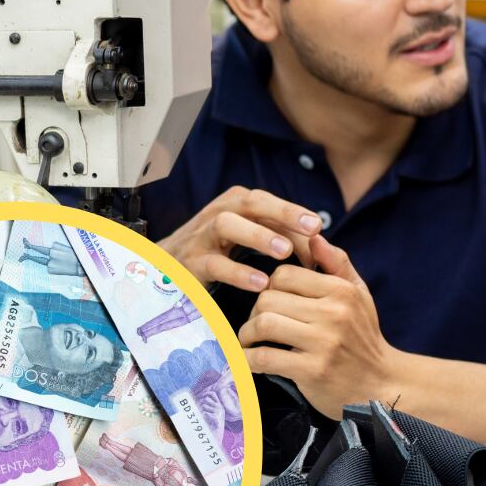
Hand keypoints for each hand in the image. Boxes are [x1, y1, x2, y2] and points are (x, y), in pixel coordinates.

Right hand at [159, 185, 320, 291]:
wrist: (163, 270)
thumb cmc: (218, 253)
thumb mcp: (248, 239)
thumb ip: (282, 237)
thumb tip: (322, 246)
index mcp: (236, 205)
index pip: (268, 202)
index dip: (294, 213)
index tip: (319, 226)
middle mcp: (218, 213)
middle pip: (251, 203)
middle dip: (283, 213)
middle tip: (311, 229)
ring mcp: (201, 236)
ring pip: (227, 225)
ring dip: (258, 235)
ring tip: (284, 252)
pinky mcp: (189, 263)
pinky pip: (214, 263)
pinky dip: (238, 273)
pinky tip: (261, 283)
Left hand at [239, 234, 398, 416]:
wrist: (382, 385)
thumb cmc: (364, 338)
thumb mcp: (359, 295)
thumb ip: (337, 263)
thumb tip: (314, 236)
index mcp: (342, 291)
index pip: (284, 274)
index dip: (270, 287)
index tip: (271, 303)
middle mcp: (334, 313)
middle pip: (268, 298)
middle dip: (254, 312)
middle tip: (256, 325)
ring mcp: (324, 343)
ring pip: (263, 324)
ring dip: (247, 335)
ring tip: (250, 341)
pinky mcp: (312, 371)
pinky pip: (265, 358)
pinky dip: (249, 360)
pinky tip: (251, 361)